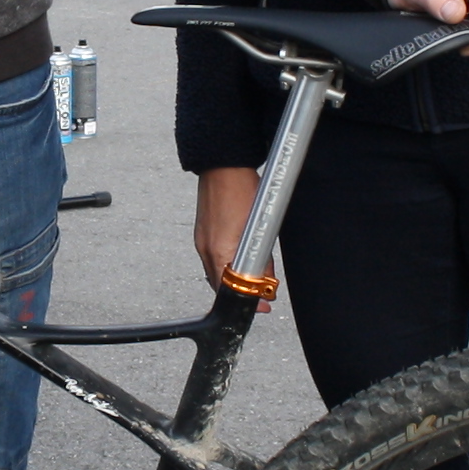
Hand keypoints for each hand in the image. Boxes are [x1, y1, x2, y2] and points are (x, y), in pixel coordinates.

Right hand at [192, 165, 263, 295]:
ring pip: (217, 272)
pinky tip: (241, 258)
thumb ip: (262, 256)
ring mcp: (201, 241)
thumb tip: (267, 276)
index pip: (229, 290)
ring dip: (235, 278)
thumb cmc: (241, 188)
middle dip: (241, 291)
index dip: (248, 300)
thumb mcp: (259, 226)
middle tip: (262, 294)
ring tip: (255, 275)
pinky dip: (228, 264)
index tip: (262, 305)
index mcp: (218, 251)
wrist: (223, 164)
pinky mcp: (203, 233)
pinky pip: (214, 258)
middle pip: (221, 285)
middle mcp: (205, 249)